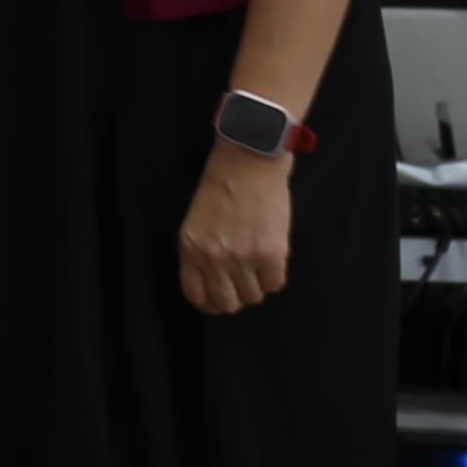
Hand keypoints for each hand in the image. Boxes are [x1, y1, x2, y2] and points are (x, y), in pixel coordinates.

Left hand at [179, 144, 294, 313]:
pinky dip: (275, 276)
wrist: (247, 163)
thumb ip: (201, 254)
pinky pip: (275, 284)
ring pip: (254, 296)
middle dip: (236, 298)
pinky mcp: (271, 254)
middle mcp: (214, 258)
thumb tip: (215, 284)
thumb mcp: (196, 224)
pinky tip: (271, 258)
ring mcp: (243, 258)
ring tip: (257, 263)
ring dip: (257, 284)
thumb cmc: (220, 189)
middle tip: (243, 284)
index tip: (220, 300)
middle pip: (227, 303)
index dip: (211, 304)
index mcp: (190, 250)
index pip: (197, 296)